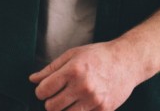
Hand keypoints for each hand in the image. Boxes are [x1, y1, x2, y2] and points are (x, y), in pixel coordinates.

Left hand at [29, 41, 144, 110]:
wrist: (127, 61)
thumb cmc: (99, 55)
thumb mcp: (73, 54)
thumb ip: (51, 68)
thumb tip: (33, 79)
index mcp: (73, 70)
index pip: (43, 90)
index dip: (41, 91)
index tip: (46, 89)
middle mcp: (83, 86)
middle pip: (51, 107)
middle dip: (50, 102)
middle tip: (58, 95)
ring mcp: (94, 100)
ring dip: (63, 110)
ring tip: (69, 100)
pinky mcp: (103, 110)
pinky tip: (81, 104)